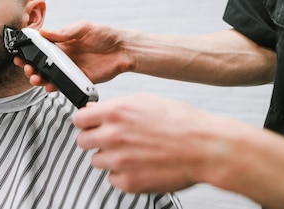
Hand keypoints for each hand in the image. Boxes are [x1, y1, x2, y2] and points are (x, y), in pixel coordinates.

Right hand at [19, 21, 131, 89]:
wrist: (123, 50)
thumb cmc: (105, 35)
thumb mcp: (83, 28)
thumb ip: (64, 32)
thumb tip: (44, 32)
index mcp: (63, 42)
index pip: (42, 48)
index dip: (29, 51)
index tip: (20, 54)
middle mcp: (65, 56)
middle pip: (42, 64)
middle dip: (31, 67)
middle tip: (27, 68)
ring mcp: (71, 68)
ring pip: (50, 76)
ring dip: (40, 78)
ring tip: (35, 79)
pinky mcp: (79, 79)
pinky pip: (64, 84)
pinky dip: (55, 87)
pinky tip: (49, 87)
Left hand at [72, 94, 222, 192]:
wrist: (205, 148)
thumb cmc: (181, 122)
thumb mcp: (145, 101)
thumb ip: (116, 106)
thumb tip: (96, 109)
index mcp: (115, 113)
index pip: (79, 119)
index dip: (86, 121)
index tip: (90, 124)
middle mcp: (113, 136)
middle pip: (82, 141)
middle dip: (94, 139)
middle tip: (111, 139)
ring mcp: (119, 161)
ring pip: (96, 161)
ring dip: (109, 157)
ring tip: (131, 152)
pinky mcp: (128, 182)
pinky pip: (112, 179)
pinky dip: (122, 174)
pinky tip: (139, 165)